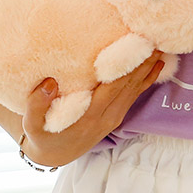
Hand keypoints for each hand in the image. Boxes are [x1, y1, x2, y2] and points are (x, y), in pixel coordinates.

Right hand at [20, 51, 166, 168]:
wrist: (55, 155)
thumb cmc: (43, 135)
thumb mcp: (32, 125)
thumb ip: (36, 105)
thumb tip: (49, 83)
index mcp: (89, 116)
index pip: (112, 88)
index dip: (126, 69)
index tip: (135, 47)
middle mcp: (107, 117)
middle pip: (129, 86)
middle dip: (143, 62)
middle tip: (154, 37)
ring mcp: (115, 117)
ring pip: (136, 89)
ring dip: (149, 67)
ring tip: (160, 44)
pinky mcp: (117, 116)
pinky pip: (135, 95)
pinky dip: (148, 79)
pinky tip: (159, 64)